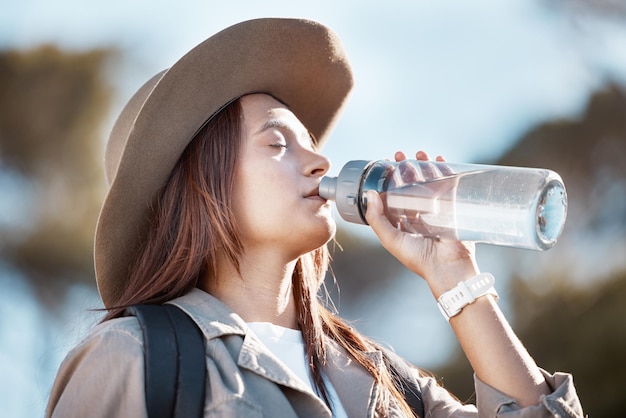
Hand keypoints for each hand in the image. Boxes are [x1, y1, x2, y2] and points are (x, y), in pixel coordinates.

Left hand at [364, 151, 479, 297]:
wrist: (448, 268)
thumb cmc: (417, 257)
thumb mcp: (390, 238)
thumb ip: (377, 219)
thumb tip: (369, 194)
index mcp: (403, 220)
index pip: (395, 194)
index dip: (390, 179)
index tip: (386, 164)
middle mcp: (420, 213)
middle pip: (412, 184)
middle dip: (407, 168)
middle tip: (401, 155)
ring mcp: (438, 209)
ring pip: (430, 181)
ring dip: (425, 165)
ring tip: (419, 153)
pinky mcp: (453, 207)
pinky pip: (449, 184)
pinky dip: (445, 170)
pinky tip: (439, 159)